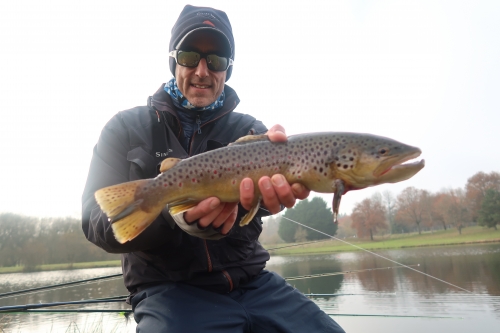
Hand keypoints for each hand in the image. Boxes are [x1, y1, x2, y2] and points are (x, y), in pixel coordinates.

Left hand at [183, 124, 309, 235]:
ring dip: (269, 196)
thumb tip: (280, 137)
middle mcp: (281, 193)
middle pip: (289, 201)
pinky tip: (245, 182)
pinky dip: (248, 195)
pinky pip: (251, 205)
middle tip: (275, 177)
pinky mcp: (250, 200)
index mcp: (291, 179)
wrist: (238, 154)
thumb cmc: (260, 147)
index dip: (301, 191)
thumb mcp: (268, 137)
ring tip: (262, 180)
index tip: (296, 183)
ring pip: (273, 207)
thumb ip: (276, 133)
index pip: (302, 191)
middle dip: (284, 192)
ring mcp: (265, 198)